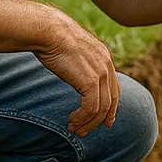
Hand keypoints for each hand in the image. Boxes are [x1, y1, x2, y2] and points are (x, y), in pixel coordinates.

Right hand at [33, 10, 119, 136]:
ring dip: (88, 123)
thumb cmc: (51, 36)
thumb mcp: (70, 49)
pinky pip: (91, 108)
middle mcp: (106, 65)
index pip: (113, 87)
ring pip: (101, 108)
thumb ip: (77, 61)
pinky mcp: (91, 81)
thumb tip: (69, 68)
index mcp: (104, 56)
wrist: (48, 30)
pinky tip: (72, 121)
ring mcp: (101, 73)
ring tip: (75, 129)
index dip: (111, 106)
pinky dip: (82, 118)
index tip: (106, 120)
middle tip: (87, 131)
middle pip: (111, 100)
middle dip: (101, 119)